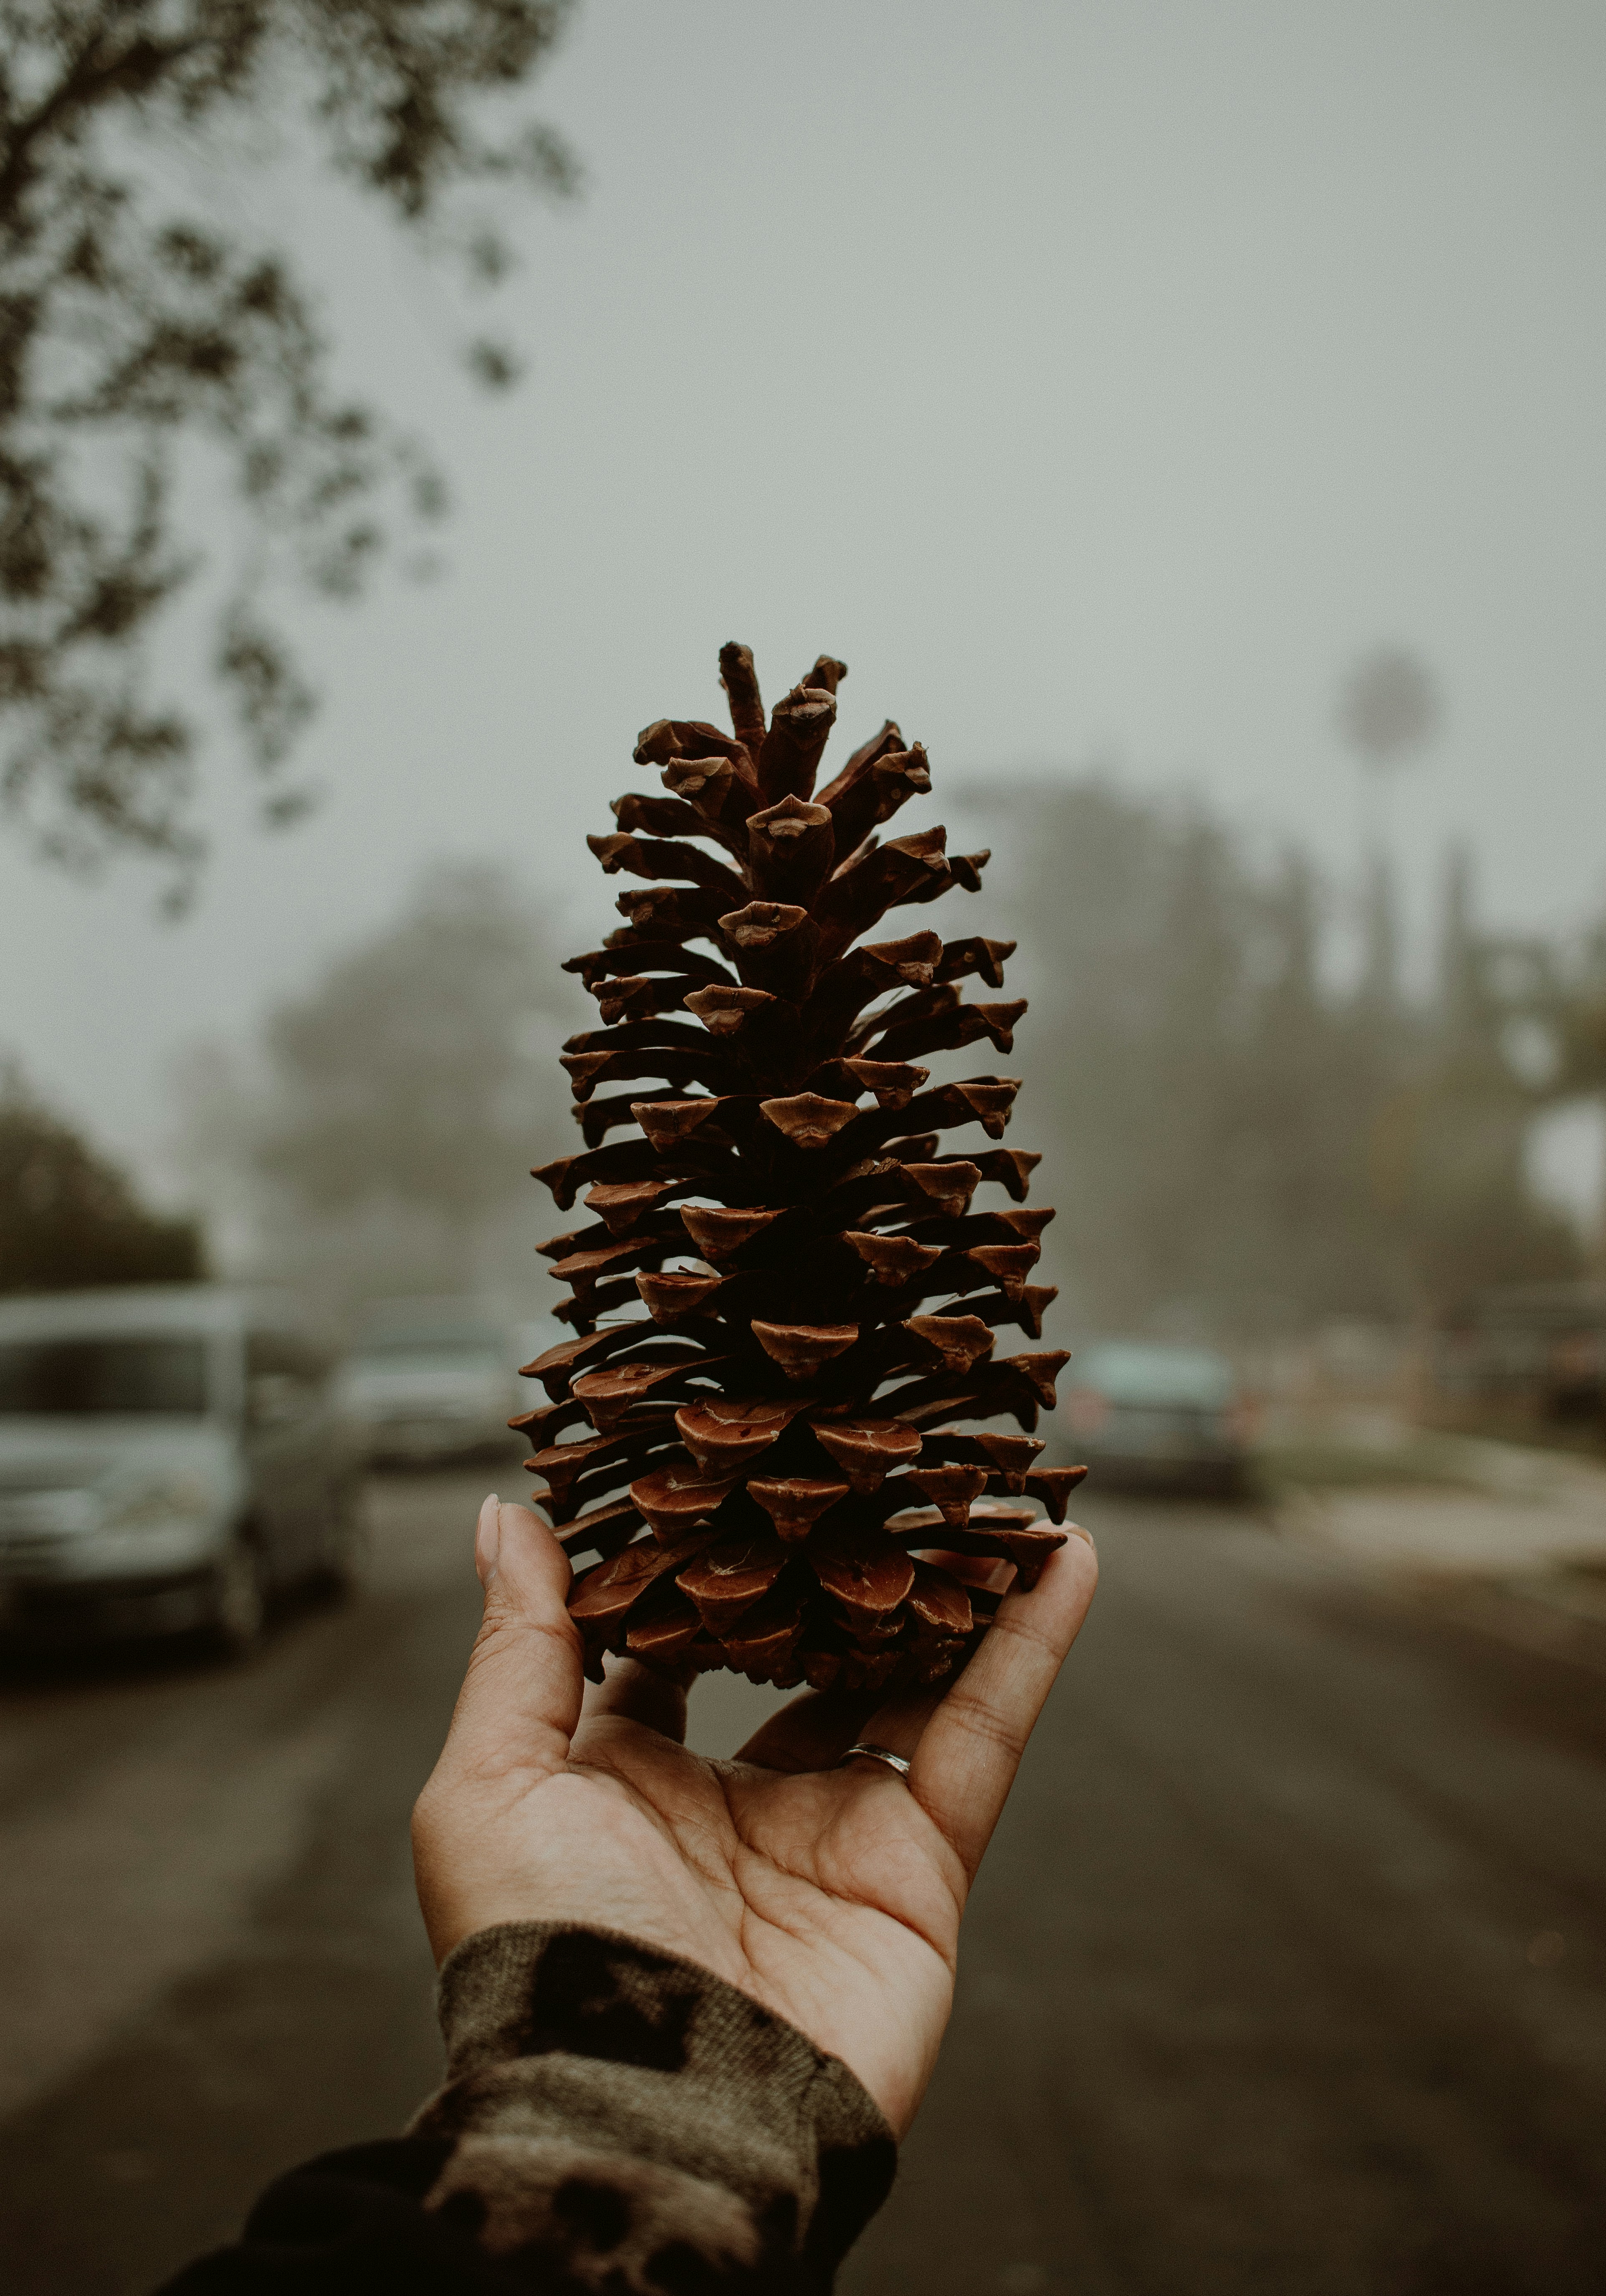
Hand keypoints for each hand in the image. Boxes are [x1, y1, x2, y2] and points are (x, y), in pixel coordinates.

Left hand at [412, 1496, 1096, 2136]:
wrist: (649, 2116)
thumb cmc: (544, 1956)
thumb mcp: (489, 1785)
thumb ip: (518, 1646)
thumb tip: (509, 1517)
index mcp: (631, 1779)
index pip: (682, 1642)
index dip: (711, 1555)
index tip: (742, 1461)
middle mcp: (738, 1799)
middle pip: (810, 1648)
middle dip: (846, 1561)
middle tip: (883, 1458)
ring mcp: (835, 1831)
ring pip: (910, 1675)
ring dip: (953, 1582)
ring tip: (990, 1479)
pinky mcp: (921, 1866)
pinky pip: (984, 1731)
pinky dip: (1029, 1643)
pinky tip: (1064, 1552)